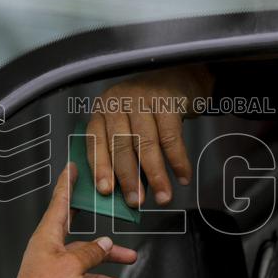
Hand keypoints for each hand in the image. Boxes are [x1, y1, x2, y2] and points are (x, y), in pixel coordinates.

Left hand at [0, 163, 136, 277]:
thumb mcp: (73, 266)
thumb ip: (91, 252)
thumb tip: (104, 243)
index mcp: (46, 237)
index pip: (59, 203)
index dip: (67, 184)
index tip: (72, 169)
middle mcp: (48, 249)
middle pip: (77, 230)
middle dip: (96, 221)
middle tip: (107, 206)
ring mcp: (54, 268)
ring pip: (85, 256)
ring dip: (106, 258)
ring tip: (128, 257)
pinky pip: (84, 277)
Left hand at [86, 64, 213, 206]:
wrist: (176, 77)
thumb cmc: (146, 109)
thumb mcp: (126, 123)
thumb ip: (121, 150)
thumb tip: (124, 190)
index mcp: (102, 110)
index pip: (96, 141)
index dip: (100, 167)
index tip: (106, 191)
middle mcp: (118, 102)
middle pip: (121, 145)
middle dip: (129, 177)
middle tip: (136, 201)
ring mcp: (142, 100)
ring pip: (146, 144)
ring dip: (156, 175)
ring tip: (163, 197)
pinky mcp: (167, 102)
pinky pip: (171, 137)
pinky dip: (178, 161)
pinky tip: (182, 177)